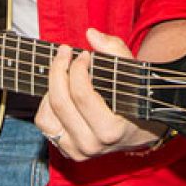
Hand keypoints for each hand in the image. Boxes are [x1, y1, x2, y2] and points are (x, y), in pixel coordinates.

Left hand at [35, 28, 168, 160]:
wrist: (141, 133)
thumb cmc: (137, 99)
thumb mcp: (134, 74)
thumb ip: (115, 51)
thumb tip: (91, 34)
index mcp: (111, 130)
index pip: (82, 95)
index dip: (77, 68)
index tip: (83, 54)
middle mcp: (92, 144)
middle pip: (60, 102)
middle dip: (58, 70)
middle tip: (65, 53)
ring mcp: (77, 151)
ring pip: (47, 114)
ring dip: (51, 88)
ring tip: (63, 72)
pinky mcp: (67, 151)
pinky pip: (44, 123)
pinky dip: (46, 104)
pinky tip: (60, 91)